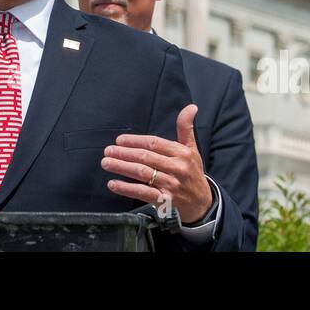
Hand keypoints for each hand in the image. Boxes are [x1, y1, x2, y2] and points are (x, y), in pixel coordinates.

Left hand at [101, 104, 212, 223]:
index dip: (135, 141)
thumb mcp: (192, 149)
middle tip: (108, 151)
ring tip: (106, 163)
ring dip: (122, 167)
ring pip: (143, 173)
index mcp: (182, 153)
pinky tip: (113, 184)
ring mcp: (172, 185)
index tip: (119, 140)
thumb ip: (185, 127)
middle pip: (146, 157)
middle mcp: (178, 168)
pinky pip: (143, 193)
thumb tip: (191, 106)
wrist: (202, 203)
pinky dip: (126, 188)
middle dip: (124, 153)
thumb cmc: (192, 172)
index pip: (154, 143)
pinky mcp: (166, 201)